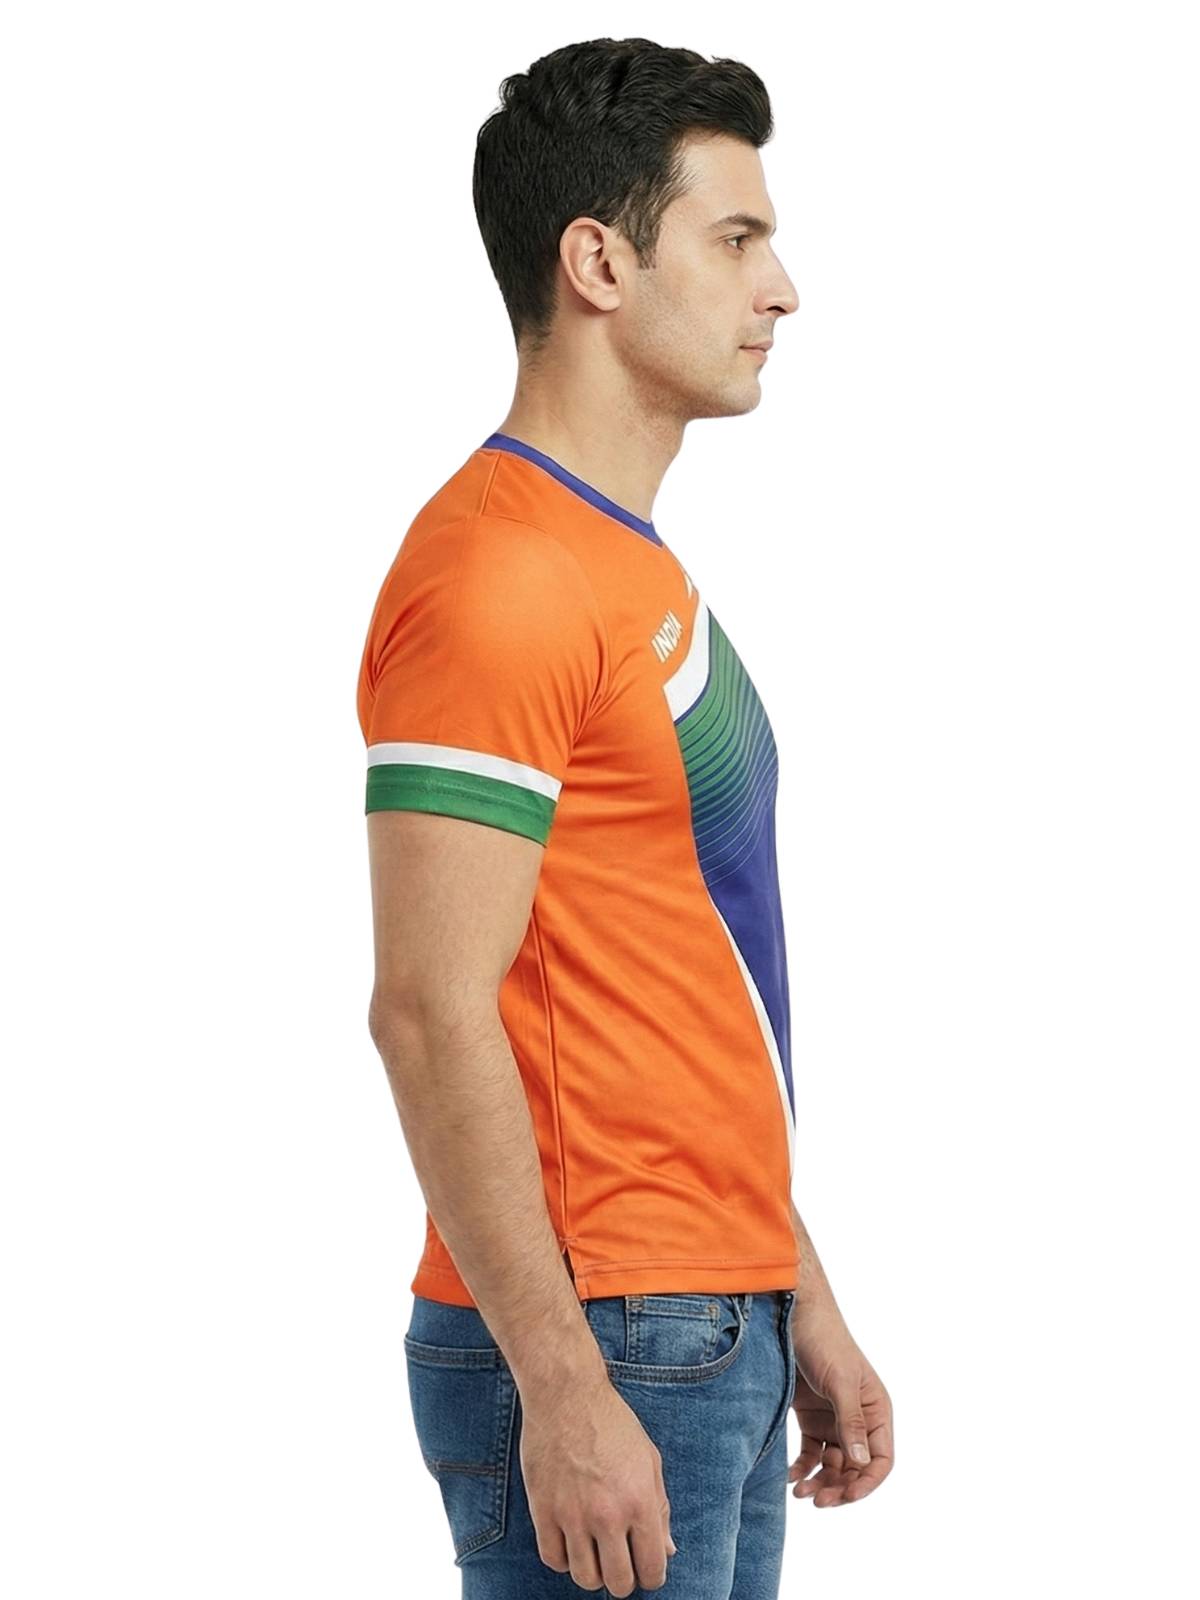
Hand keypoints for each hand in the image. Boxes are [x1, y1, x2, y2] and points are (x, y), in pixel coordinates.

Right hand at [519, 1369, 676, 1593]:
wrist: (566, 1395)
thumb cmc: (612, 1424)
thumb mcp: (649, 1460)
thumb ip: (660, 1510)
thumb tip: (667, 1551)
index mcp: (640, 1502)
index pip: (652, 1570)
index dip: (651, 1576)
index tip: (645, 1569)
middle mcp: (608, 1515)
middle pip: (618, 1583)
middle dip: (623, 1580)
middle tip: (620, 1563)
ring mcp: (573, 1515)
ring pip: (585, 1579)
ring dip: (593, 1572)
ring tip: (594, 1552)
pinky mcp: (543, 1511)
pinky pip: (554, 1560)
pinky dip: (564, 1559)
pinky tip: (570, 1541)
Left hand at [787, 1310, 892, 1507]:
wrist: (792, 1315)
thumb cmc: (825, 1341)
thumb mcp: (840, 1381)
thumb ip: (851, 1421)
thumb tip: (861, 1462)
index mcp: (876, 1410)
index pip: (880, 1459)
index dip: (867, 1482)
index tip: (847, 1496)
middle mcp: (858, 1419)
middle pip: (855, 1468)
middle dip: (839, 1488)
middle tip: (817, 1500)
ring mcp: (833, 1420)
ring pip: (832, 1466)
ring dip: (820, 1482)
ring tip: (800, 1493)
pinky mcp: (810, 1418)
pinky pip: (811, 1453)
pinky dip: (802, 1467)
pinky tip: (789, 1477)